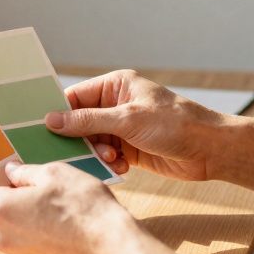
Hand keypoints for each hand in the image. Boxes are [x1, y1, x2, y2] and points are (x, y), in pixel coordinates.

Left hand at [0, 161, 138, 253]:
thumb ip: (25, 172)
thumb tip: (12, 172)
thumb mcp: (55, 173)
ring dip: (22, 218)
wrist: (111, 248)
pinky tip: (59, 230)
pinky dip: (35, 238)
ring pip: (10, 231)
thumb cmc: (84, 207)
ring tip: (52, 209)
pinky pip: (26, 249)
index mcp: (0, 209)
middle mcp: (1, 238)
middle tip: (33, 186)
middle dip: (7, 197)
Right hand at [47, 69, 223, 181]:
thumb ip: (88, 121)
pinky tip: (122, 167)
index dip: (59, 113)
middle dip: (80, 139)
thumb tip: (51, 120)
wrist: (211, 149)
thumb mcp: (128, 120)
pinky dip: (110, 164)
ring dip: (96, 154)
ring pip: (92, 143)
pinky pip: (107, 157)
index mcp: (115, 86)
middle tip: (77, 152)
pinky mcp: (131, 149)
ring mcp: (123, 128)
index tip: (42, 130)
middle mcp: (117, 105)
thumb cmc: (175, 124)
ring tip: (112, 158)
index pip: (75, 97)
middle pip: (80, 123)